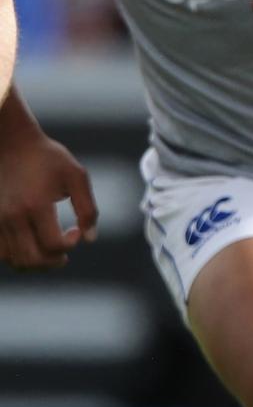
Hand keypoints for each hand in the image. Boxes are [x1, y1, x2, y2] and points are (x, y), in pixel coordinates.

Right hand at [0, 119, 96, 269]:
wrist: (11, 144)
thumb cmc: (48, 158)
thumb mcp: (76, 176)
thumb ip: (88, 209)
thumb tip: (89, 239)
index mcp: (35, 205)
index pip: (53, 245)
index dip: (69, 245)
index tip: (75, 232)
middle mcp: (12, 216)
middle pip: (31, 259)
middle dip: (53, 262)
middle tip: (64, 254)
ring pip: (13, 259)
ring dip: (34, 262)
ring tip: (49, 251)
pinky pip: (0, 252)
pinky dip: (15, 256)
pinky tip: (30, 245)